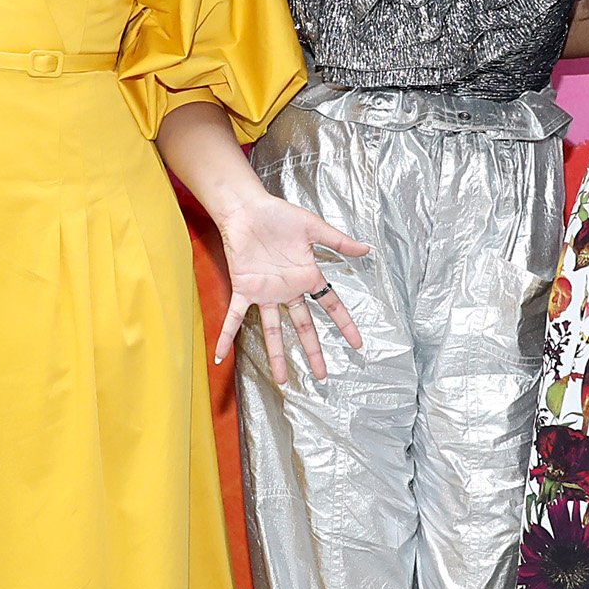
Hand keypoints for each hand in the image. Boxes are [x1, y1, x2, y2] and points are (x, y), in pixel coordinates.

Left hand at [213, 194, 368, 382]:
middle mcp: (288, 290)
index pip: (330, 305)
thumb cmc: (279, 215)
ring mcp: (266, 293)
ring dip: (277, 355)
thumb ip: (338, 241)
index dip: (344, 324)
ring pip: (273, 331)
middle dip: (313, 351)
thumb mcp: (314, 227)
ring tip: (283, 380)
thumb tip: (366, 250)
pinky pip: (235, 317)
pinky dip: (227, 336)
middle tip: (322, 375)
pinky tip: (221, 355)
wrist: (247, 209)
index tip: (357, 344)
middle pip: (303, 327)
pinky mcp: (244, 289)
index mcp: (306, 277)